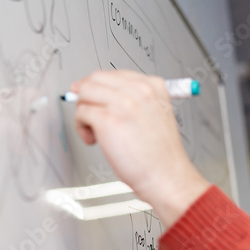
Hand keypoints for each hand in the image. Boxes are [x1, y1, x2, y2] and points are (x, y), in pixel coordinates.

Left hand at [70, 69, 210, 226]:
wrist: (167, 176)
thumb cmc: (161, 155)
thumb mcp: (157, 115)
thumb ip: (134, 101)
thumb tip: (103, 95)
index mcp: (153, 86)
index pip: (115, 74)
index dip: (100, 87)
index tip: (94, 98)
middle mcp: (138, 90)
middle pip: (96, 78)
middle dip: (88, 96)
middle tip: (89, 114)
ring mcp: (123, 103)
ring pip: (85, 93)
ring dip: (83, 112)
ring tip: (94, 131)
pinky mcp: (108, 119)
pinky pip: (81, 113)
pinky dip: (82, 127)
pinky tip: (94, 140)